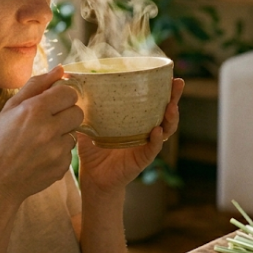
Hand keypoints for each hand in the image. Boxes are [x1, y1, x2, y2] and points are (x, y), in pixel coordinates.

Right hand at [0, 66, 82, 205]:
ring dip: (62, 135)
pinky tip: (40, 156)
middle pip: (77, 112)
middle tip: (48, 121)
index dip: (61, 97)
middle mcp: (48, 129)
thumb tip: (59, 69)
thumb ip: (36, 85)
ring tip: (40, 142)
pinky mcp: (61, 167)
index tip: (52, 103)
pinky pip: (69, 152)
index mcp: (35, 110)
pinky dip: (58, 153)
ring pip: (74, 133)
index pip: (69, 93)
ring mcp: (56, 150)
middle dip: (65, 114)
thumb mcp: (10, 108)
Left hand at [75, 78, 184, 195]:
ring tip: (171, 107)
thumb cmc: (93, 151)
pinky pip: (153, 149)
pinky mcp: (142, 160)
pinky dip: (156, 140)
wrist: (92, 178)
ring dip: (170, 118)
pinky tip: (157, 131)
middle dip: (174, 97)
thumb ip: (85, 109)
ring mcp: (146, 145)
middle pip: (165, 112)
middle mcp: (145, 131)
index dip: (163, 89)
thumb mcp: (88, 126)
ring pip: (166, 130)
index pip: (153, 101)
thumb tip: (74, 88)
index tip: (169, 75)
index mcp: (136, 120)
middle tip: (178, 84)